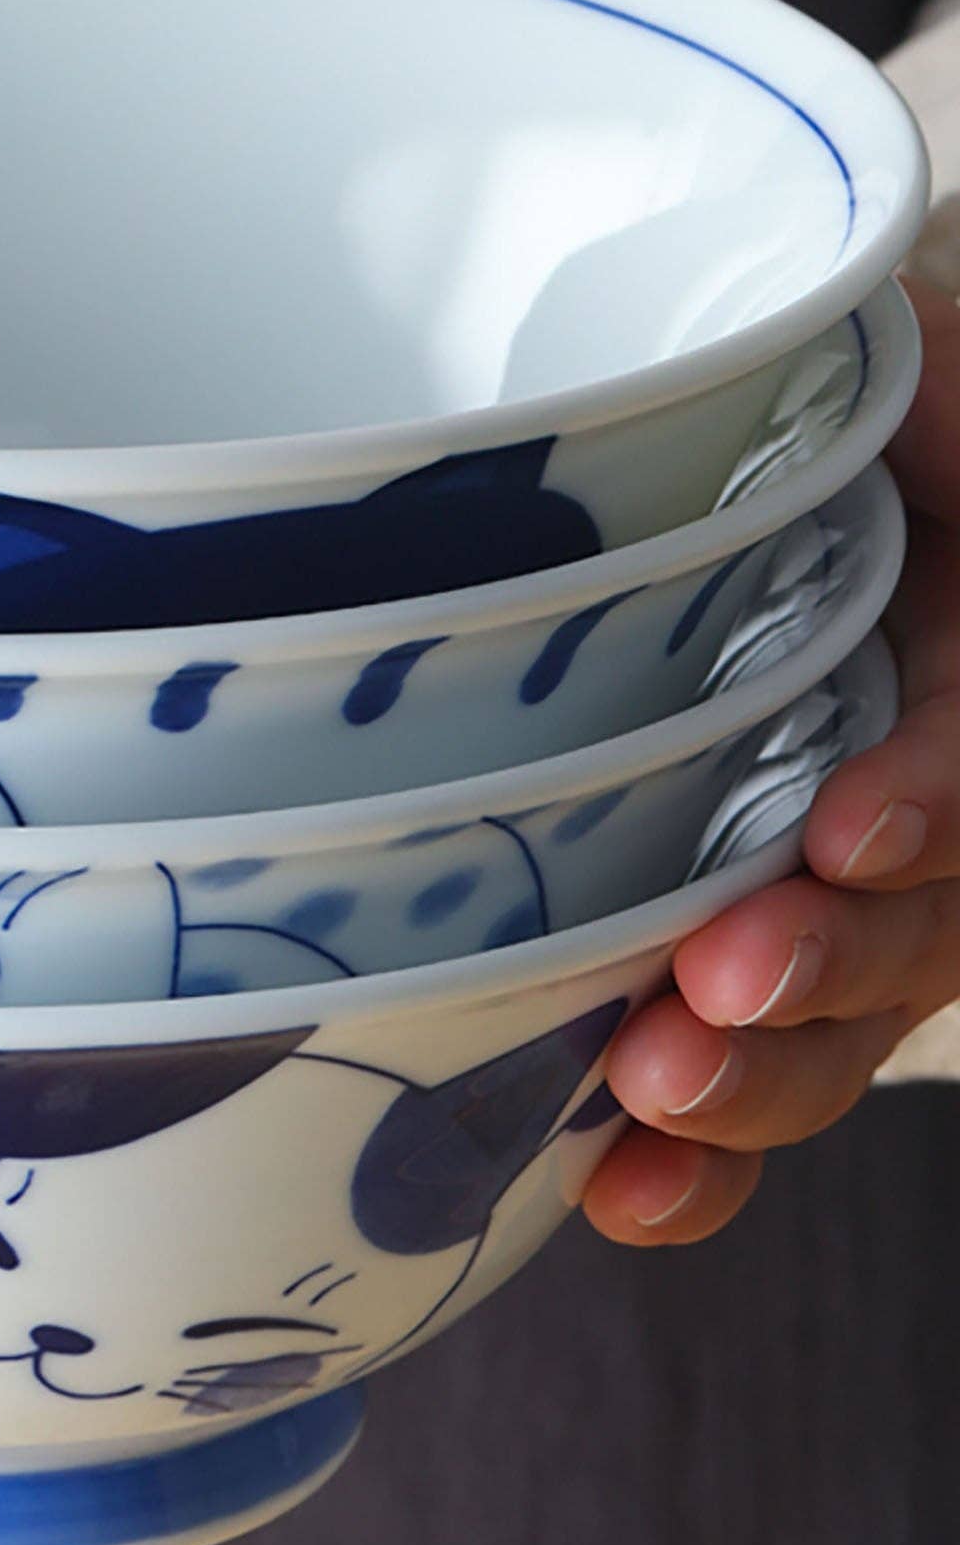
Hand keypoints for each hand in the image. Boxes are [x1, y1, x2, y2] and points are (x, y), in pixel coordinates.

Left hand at [584, 278, 959, 1245]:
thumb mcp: (917, 371)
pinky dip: (694, 1145)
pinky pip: (750, 1052)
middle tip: (720, 990)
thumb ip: (933, 387)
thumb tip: (913, 350)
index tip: (857, 833)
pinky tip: (620, 1193)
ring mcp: (854, 867)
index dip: (939, 805)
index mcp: (959, 680)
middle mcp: (930, 784)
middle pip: (922, 920)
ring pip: (835, 1010)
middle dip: (827, 971)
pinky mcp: (753, 921)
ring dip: (750, 1079)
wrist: (817, 443)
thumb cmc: (871, 395)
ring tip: (650, 1101)